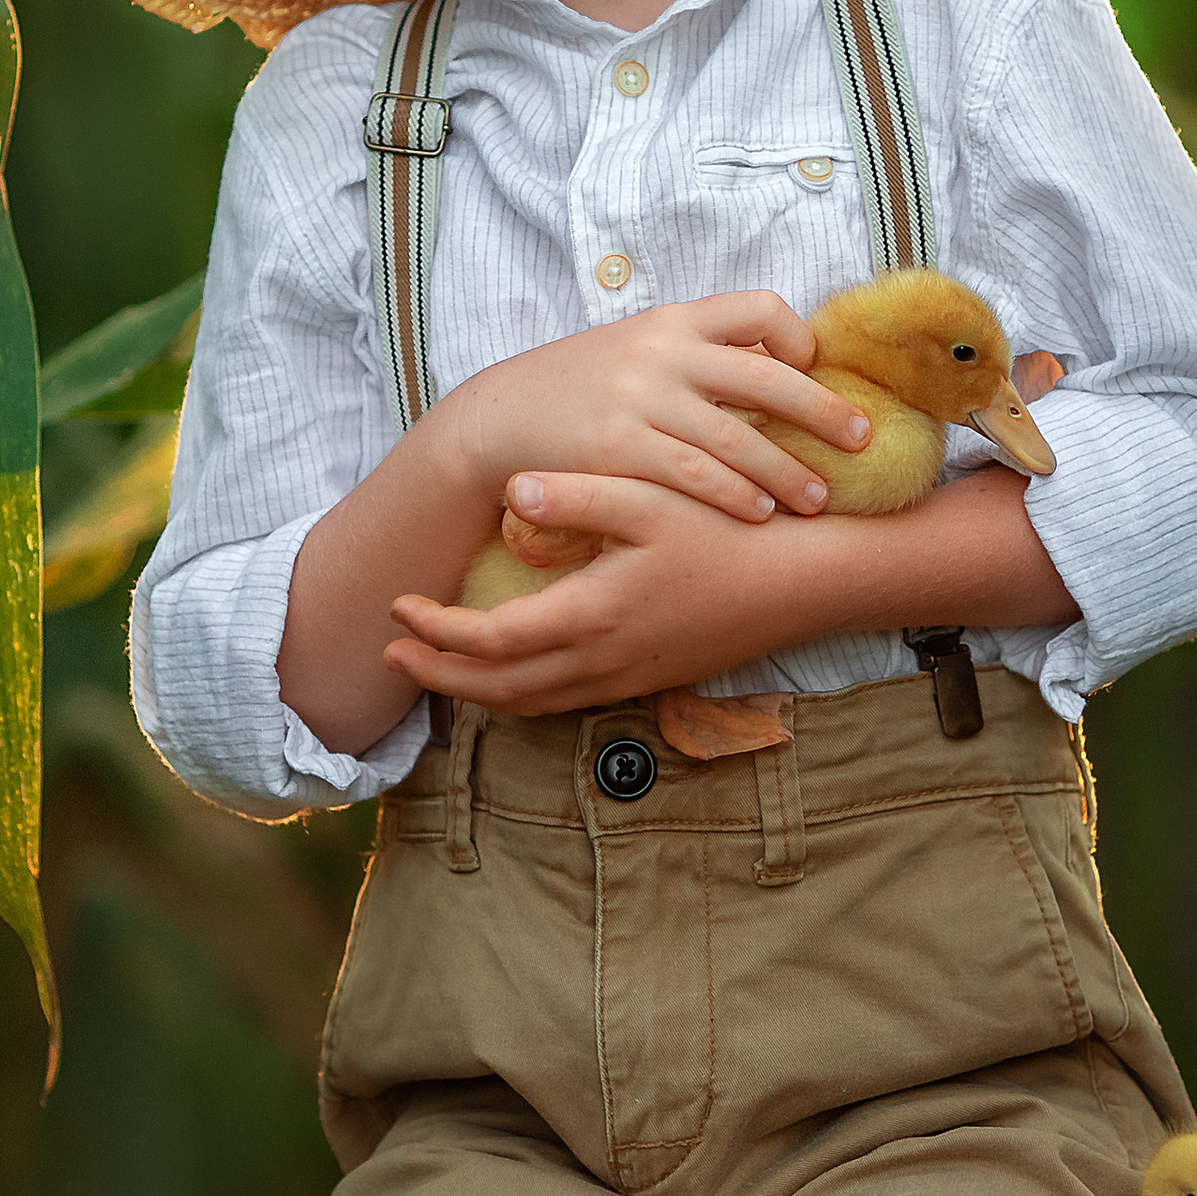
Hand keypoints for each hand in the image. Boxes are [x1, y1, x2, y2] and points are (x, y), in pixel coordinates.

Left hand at [390, 476, 828, 715]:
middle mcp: (603, 660)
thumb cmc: (732, 531)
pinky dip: (522, 695)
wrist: (803, 583)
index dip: (437, 629)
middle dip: (439, 674)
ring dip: (476, 691)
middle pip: (498, 689)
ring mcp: (627, 677)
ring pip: (531, 704)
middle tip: (393, 651)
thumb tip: (511, 492)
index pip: (490, 641)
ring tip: (438, 667)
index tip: (400, 605)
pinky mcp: (648, 680)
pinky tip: (513, 670)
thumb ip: (579, 495)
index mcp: (593, 615)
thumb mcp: (654, 497)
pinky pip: (564, 702)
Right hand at [432, 294, 869, 528]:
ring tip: (818, 497)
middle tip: (861, 439)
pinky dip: (734, 494)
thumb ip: (693, 356)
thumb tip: (772, 372)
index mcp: (671, 320)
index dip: (797, 338)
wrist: (497, 421)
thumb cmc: (576, 390)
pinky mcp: (619, 448)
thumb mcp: (633, 351)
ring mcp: (640, 400)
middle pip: (769, 378)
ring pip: (738, 438)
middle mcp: (662, 353)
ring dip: (787, 471)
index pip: (758, 307)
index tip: (814, 370)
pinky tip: (759, 512)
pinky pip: (694, 473)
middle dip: (823, 412)